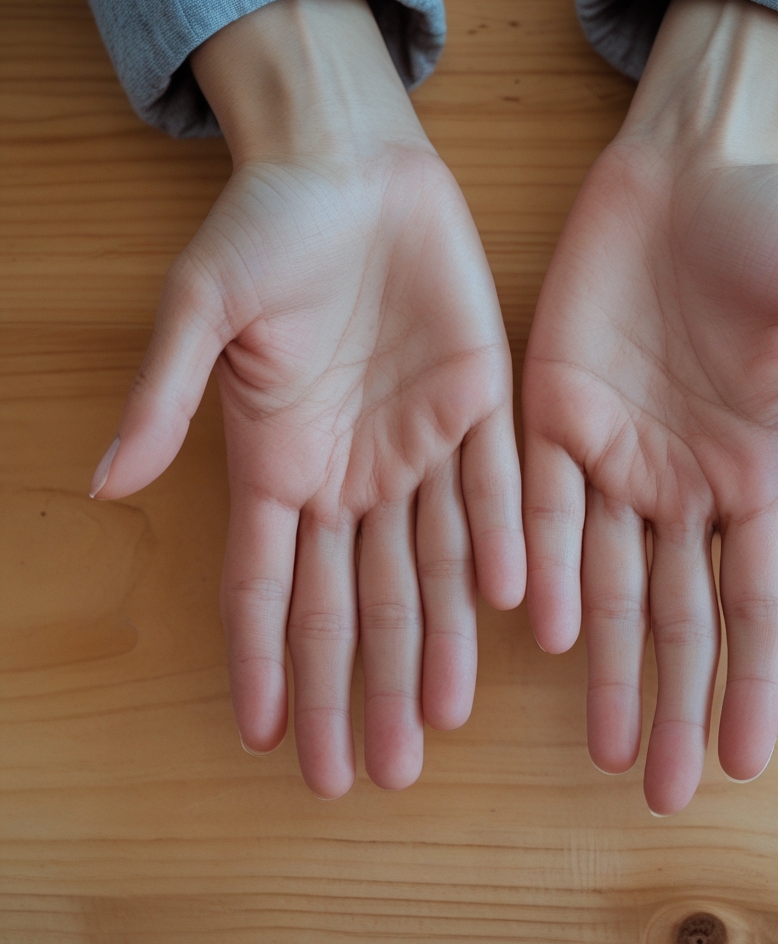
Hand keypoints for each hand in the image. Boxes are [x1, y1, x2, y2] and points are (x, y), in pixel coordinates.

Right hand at [89, 0, 524, 797]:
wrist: (353, 168)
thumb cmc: (267, 230)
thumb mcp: (201, 307)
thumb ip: (164, 396)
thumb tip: (105, 483)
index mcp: (276, 463)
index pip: (266, 587)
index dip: (268, 662)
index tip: (276, 739)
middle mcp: (350, 472)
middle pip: (355, 602)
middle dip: (361, 688)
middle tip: (373, 775)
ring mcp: (419, 446)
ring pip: (431, 566)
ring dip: (435, 645)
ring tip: (440, 726)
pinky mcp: (481, 406)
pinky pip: (496, 489)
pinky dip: (502, 545)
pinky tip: (506, 609)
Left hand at [522, 0, 777, 814]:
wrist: (690, 167)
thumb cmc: (774, 233)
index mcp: (750, 475)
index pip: (755, 605)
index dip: (750, 685)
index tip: (744, 763)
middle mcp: (677, 483)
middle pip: (676, 617)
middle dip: (672, 703)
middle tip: (661, 790)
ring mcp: (611, 453)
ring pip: (603, 579)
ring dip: (605, 662)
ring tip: (605, 744)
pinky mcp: (549, 410)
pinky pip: (541, 502)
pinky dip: (542, 563)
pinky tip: (546, 628)